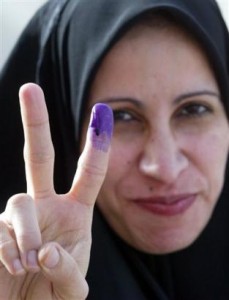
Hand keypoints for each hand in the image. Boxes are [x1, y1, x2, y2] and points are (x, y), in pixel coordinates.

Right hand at [0, 83, 112, 299]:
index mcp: (74, 211)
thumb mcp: (71, 286)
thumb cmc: (53, 294)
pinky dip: (8, 251)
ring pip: (17, 203)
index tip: (102, 113)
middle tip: (29, 88)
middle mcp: (46, 204)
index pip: (89, 173)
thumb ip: (66, 270)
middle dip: (35, 122)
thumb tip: (43, 250)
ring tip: (29, 263)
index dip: (96, 145)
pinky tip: (14, 267)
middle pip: (38, 156)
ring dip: (25, 234)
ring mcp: (18, 215)